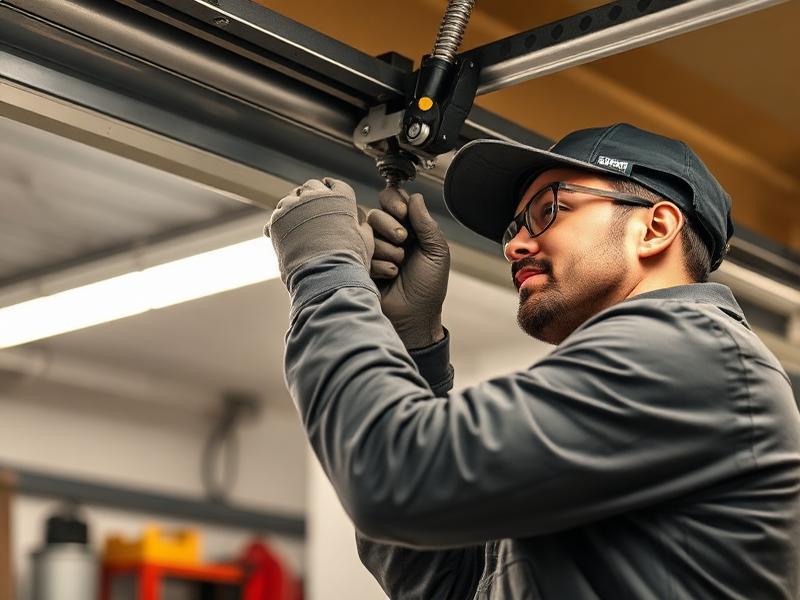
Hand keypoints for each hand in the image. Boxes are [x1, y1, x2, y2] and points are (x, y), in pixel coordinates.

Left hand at [265, 178, 373, 284]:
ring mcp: (296, 206)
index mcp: (341, 198)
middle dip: (311, 196)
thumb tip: (362, 223)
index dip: (331, 188)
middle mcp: (318, 196)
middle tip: (310, 209)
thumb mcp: (366, 242)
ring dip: (294, 206)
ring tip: (295, 223)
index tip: (327, 193)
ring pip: (291, 198)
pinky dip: (280, 222)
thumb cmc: (350, 260)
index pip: (335, 184)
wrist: (326, 276)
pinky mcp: (278, 219)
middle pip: (311, 186)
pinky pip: (277, 214)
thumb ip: (363, 227)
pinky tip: (282, 233)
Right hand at [367, 188, 449, 348]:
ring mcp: (372, 251)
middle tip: (404, 242)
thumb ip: (426, 223)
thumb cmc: (428, 287)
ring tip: (398, 268)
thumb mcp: (436, 252)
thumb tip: (414, 196)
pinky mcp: (360, 265)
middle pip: (376, 214)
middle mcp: (387, 237)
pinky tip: (389, 277)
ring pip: (367, 233)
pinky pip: (361, 253)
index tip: (403, 212)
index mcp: (409, 228)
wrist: (415, 317)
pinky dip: (379, 265)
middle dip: (391, 226)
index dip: (394, 201)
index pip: (393, 200)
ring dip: (387, 250)